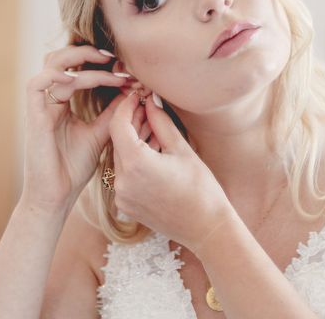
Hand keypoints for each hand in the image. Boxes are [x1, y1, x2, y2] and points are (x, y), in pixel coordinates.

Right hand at [21, 45, 127, 213]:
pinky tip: (78, 77)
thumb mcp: (100, 133)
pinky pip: (37, 84)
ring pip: (53, 65)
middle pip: (62, 58)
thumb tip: (131, 90)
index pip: (77, 69)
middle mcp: (49, 99)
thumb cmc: (74, 168)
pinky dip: (56, 74)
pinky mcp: (32, 116)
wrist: (57, 196)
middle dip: (89, 52)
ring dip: (79, 59)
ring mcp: (39, 106)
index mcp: (61, 101)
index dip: (101, 64)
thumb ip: (112, 112)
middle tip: (114, 56)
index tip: (126, 70)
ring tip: (105, 61)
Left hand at [109, 91, 231, 251]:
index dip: (126, 106)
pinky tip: (152, 153)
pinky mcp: (125, 205)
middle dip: (131, 122)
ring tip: (154, 131)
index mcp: (136, 164)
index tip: (136, 96)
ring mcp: (121, 195)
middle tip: (148, 108)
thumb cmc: (201, 189)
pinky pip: (123, 174)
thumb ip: (161, 122)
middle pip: (118, 141)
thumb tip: (150, 100)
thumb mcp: (181, 149)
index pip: (118, 124)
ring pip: (120, 157)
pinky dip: (134, 160)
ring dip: (133, 141)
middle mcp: (122, 181)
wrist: (206, 228)